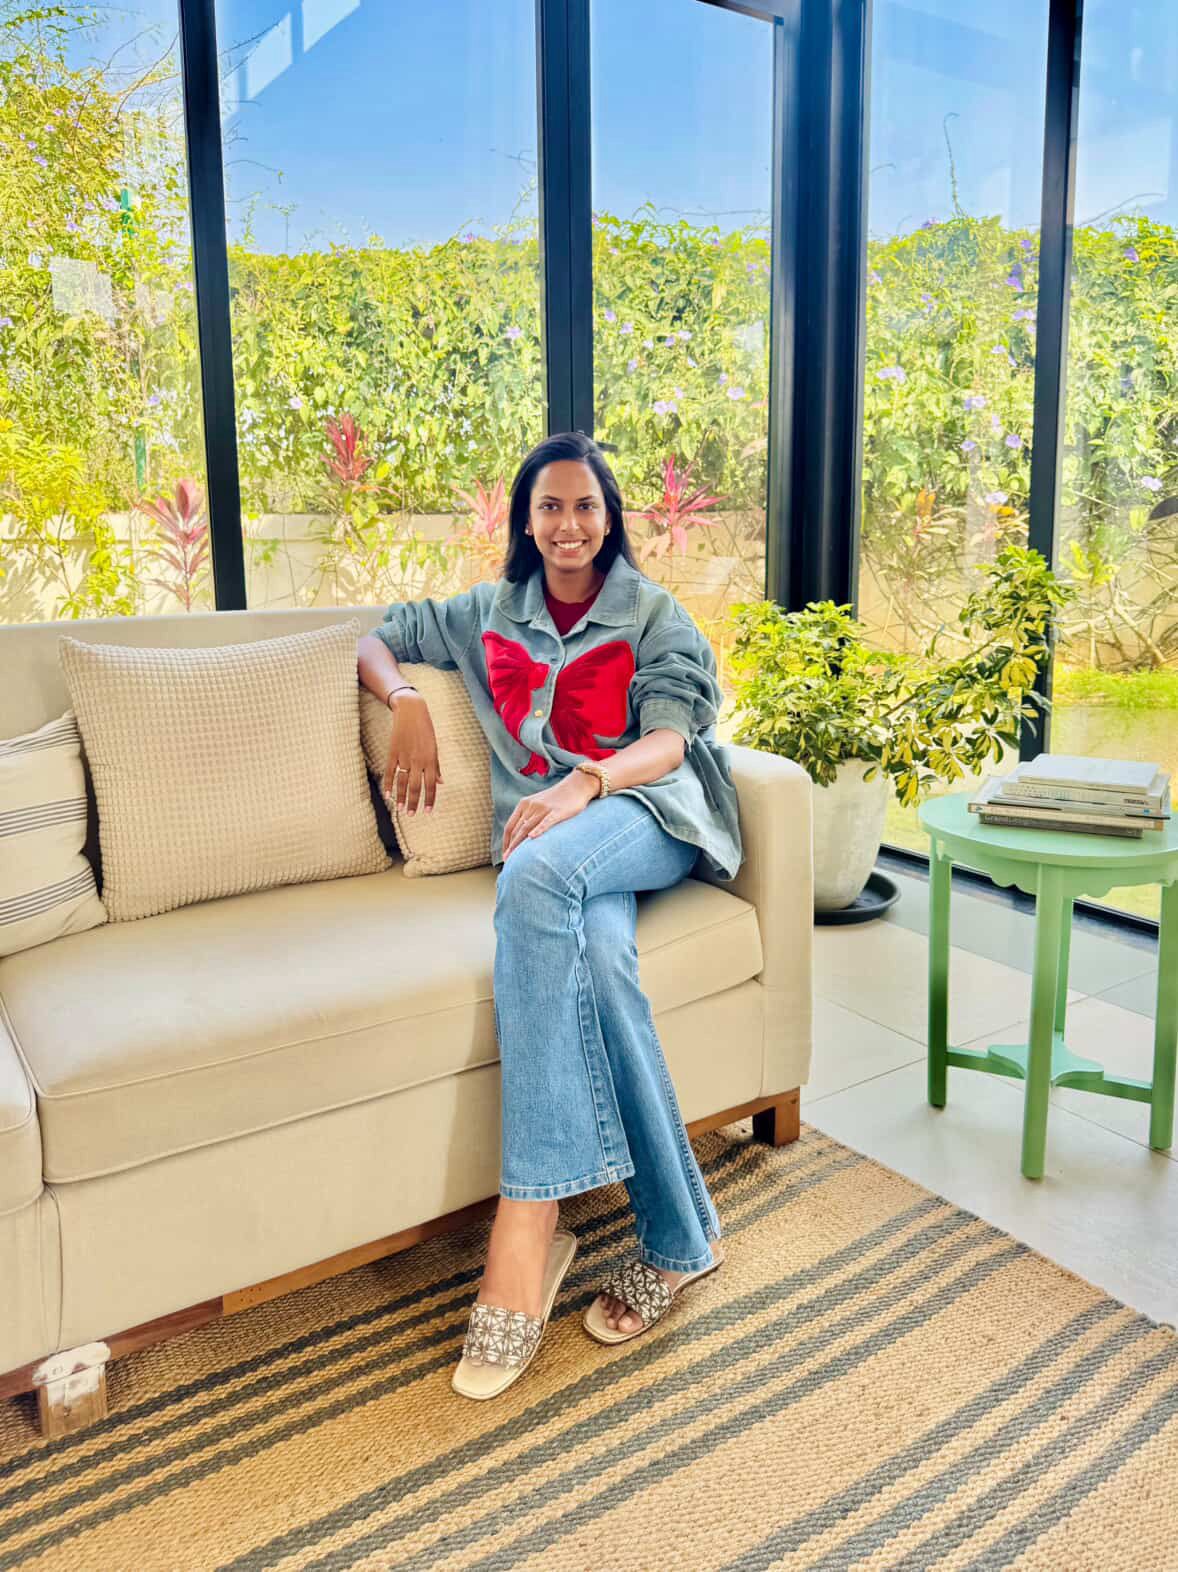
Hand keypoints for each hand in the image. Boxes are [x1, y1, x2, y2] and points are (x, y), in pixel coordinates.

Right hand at [382, 692, 443, 814]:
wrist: (411, 711)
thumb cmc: (426, 729)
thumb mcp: (434, 747)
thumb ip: (436, 766)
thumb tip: (441, 782)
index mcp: (430, 759)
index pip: (430, 785)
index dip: (429, 799)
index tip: (427, 812)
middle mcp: (418, 760)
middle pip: (415, 786)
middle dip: (414, 802)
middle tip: (411, 815)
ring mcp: (404, 756)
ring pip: (402, 781)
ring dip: (401, 797)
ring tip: (400, 809)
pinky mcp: (393, 752)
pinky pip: (390, 771)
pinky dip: (388, 784)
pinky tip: (387, 795)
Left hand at [502, 768, 598, 858]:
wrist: (577, 785)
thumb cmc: (558, 798)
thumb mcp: (539, 804)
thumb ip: (530, 816)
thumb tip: (523, 836)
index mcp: (524, 804)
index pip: (510, 826)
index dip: (505, 841)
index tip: (505, 854)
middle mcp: (531, 806)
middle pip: (516, 829)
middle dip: (510, 846)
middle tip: (507, 860)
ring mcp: (543, 808)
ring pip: (527, 828)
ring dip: (518, 844)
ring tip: (513, 857)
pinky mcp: (557, 812)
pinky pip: (545, 822)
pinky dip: (538, 830)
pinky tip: (532, 838)